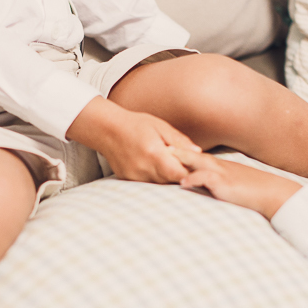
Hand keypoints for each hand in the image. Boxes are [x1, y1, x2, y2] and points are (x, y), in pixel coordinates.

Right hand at [67, 97, 199, 182]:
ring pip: (160, 184)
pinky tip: (156, 166)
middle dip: (182, 176)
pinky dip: (155, 177)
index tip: (200, 170)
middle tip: (192, 169)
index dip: (191, 174)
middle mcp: (144, 168)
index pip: (179, 173)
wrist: (107, 129)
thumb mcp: (160, 126)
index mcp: (155, 153)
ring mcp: (135, 176)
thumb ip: (179, 141)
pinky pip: (148, 182)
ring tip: (173, 166)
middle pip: (171, 181)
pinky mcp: (128, 179)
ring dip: (169, 177)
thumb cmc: (136, 124)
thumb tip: (198, 152)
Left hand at [173, 149, 300, 218]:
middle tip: (157, 143)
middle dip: (175, 149)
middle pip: (192, 154)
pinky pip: (206, 179)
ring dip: (180, 159)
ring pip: (197, 162)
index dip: (180, 151)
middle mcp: (218, 166)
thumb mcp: (232, 184)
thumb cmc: (253, 191)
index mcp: (218, 166)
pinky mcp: (224, 184)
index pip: (195, 156)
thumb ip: (216, 183)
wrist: (273, 193)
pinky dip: (194, 178)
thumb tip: (203, 187)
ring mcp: (221, 174)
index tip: (164, 147)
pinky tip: (183, 182)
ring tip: (164, 158)